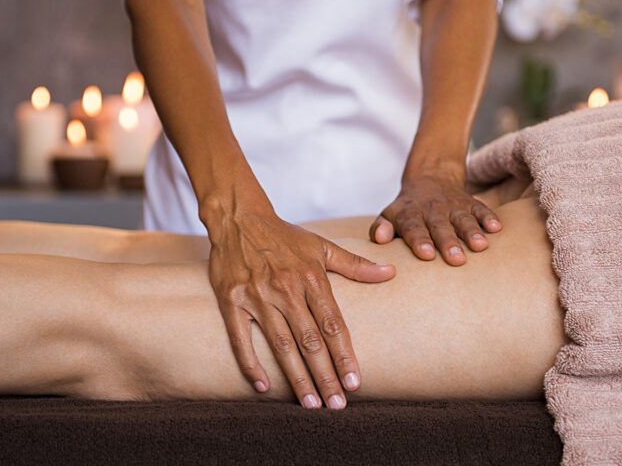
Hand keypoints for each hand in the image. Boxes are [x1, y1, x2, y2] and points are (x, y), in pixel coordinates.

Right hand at [206, 208, 394, 408]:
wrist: (238, 218)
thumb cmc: (284, 236)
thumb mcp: (321, 246)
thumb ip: (355, 265)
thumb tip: (390, 272)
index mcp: (310, 277)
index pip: (333, 324)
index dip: (344, 355)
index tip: (355, 382)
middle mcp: (285, 289)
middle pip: (310, 340)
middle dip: (326, 375)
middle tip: (338, 405)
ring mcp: (256, 296)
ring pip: (281, 344)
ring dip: (296, 377)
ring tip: (311, 404)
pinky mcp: (231, 301)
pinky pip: (241, 338)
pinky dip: (251, 363)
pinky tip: (263, 387)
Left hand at [371, 170, 501, 264]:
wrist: (429, 179)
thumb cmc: (407, 210)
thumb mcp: (389, 215)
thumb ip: (380, 228)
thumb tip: (379, 239)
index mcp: (410, 215)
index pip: (414, 228)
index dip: (420, 241)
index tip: (426, 255)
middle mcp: (433, 210)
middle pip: (441, 227)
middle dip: (448, 242)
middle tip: (456, 260)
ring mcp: (453, 206)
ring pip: (463, 219)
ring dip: (472, 232)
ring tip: (480, 246)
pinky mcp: (471, 203)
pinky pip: (481, 208)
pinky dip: (489, 217)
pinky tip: (496, 228)